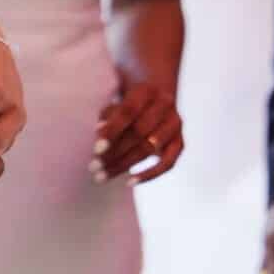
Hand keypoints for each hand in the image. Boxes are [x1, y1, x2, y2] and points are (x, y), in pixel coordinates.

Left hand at [91, 71, 181, 185]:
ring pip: (150, 148)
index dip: (112, 130)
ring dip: (124, 165)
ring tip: (103, 176)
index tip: (96, 149)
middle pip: (139, 132)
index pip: (128, 111)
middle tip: (94, 167)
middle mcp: (165, 105)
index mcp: (146, 91)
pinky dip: (149, 174)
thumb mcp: (116, 105)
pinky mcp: (180, 142)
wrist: (155, 102)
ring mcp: (175, 124)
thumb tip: (100, 135)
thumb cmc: (127, 106)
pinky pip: (168, 163)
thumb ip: (108, 117)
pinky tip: (130, 181)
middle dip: (114, 152)